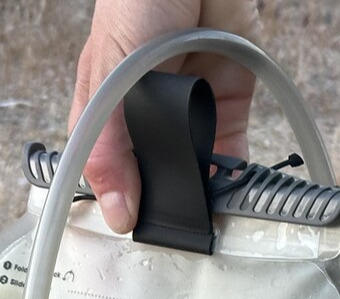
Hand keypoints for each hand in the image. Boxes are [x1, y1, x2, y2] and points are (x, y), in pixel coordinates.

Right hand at [69, 0, 259, 232]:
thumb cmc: (137, 2)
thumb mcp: (109, 77)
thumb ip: (108, 146)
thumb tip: (115, 211)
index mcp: (104, 110)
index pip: (106, 172)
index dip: (118, 202)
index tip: (134, 231)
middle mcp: (145, 115)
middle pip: (153, 176)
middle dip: (165, 203)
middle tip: (177, 235)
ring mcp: (187, 110)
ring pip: (194, 169)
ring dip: (202, 194)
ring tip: (209, 221)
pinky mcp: (227, 103)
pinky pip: (231, 150)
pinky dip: (235, 174)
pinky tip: (235, 193)